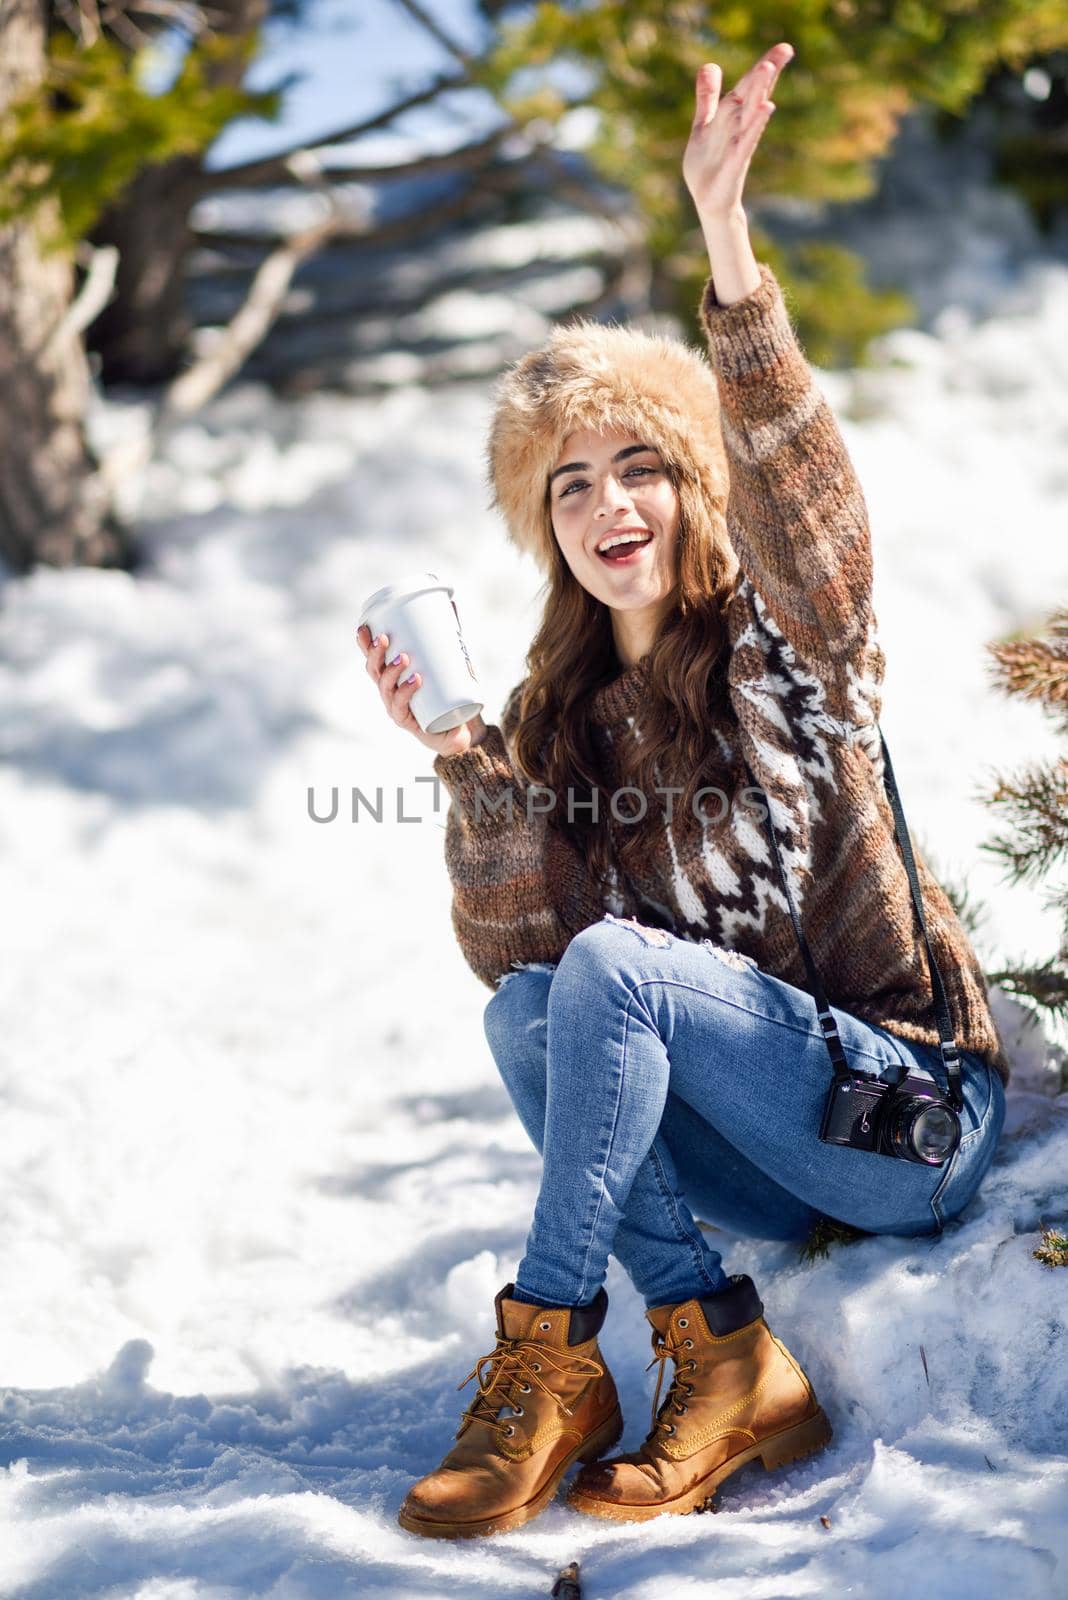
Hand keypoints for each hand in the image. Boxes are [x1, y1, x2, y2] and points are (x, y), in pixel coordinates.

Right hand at [356, 623, 487, 756]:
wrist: (460, 729)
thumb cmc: (449, 693)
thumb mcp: (449, 661)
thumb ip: (449, 635)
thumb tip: (452, 605)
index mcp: (392, 676)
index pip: (373, 658)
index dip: (364, 644)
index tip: (363, 627)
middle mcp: (389, 692)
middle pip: (374, 671)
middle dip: (375, 653)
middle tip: (385, 637)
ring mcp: (397, 708)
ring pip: (386, 688)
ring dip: (391, 671)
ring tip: (403, 657)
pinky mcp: (411, 722)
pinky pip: (403, 707)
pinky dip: (407, 693)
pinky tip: (415, 680)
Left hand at [683, 42, 793, 224]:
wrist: (707, 200)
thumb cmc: (708, 164)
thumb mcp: (703, 124)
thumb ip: (707, 97)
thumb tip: (710, 65)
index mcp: (732, 116)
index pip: (748, 86)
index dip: (764, 67)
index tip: (784, 48)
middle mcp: (739, 127)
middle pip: (753, 95)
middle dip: (766, 72)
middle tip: (785, 49)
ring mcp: (739, 144)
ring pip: (750, 114)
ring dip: (760, 91)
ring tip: (769, 67)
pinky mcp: (736, 163)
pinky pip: (747, 141)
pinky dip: (756, 125)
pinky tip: (768, 108)